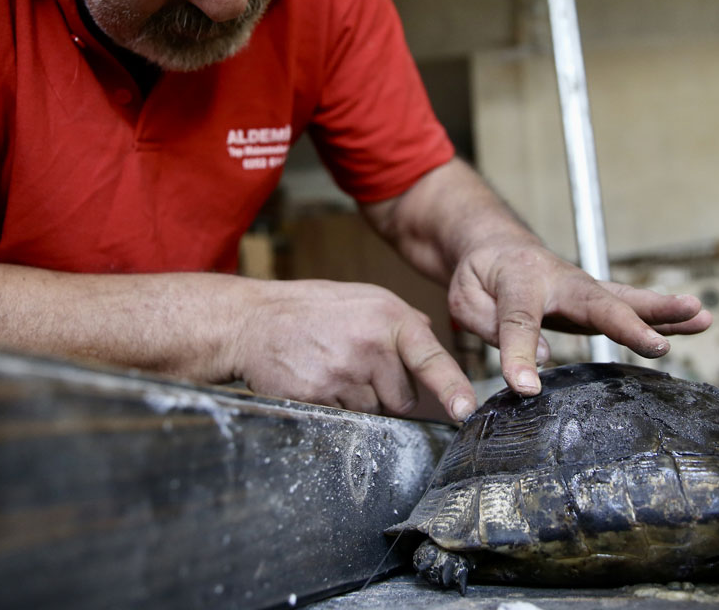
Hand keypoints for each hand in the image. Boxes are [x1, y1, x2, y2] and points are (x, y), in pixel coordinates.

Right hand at [223, 279, 478, 420]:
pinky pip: (345, 419)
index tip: (465, 410)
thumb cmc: (311, 309)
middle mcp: (370, 347)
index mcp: (389, 318)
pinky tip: (318, 382)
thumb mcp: (363, 298)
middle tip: (359, 369)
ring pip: (373, 413)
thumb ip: (401, 320)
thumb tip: (431, 333)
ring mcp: (343, 375)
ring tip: (333, 372)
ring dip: (359, 402)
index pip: (430, 358)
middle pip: (403, 399)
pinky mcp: (319, 398)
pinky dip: (334, 408)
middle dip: (388, 393)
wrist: (253, 322)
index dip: (451, 387)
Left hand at [447, 240, 712, 394]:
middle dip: (627, 325)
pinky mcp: (598, 301)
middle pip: (596, 303)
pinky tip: (699, 322)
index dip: (520, 355)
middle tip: (656, 345)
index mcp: (518, 279)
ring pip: (626, 299)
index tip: (526, 388)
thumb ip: (492, 324)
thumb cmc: (481, 276)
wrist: (498, 247)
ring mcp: (584, 289)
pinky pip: (633, 306)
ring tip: (701, 315)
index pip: (520, 320)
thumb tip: (537, 359)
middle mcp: (560, 280)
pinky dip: (667, 315)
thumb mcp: (465, 297)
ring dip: (664, 311)